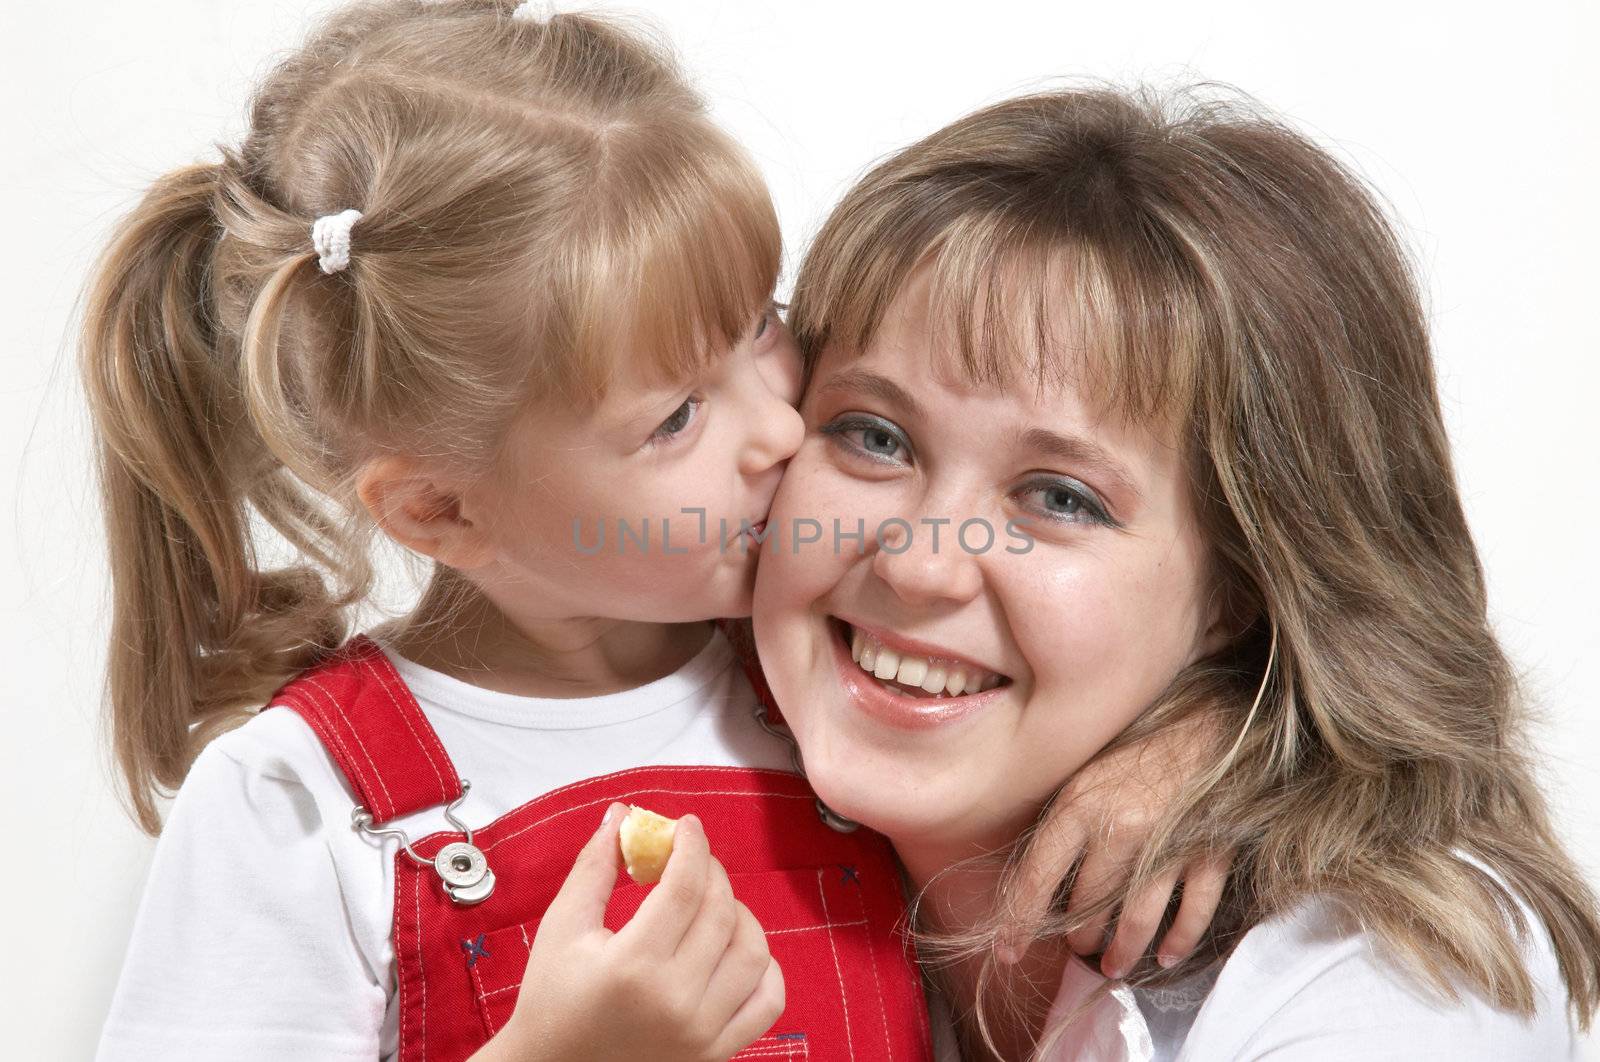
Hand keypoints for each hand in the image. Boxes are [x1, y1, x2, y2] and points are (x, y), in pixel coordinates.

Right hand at [486, 802, 784, 1061]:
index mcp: (632, 966)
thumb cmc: (551, 999)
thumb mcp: (562, 928)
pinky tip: (735, 950)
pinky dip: (764, 968)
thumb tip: (622, 815)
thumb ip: (594, 867)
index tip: (686, 826)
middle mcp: (675, 1001)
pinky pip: (768, 1001)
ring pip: (754, 952)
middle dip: (711, 872)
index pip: (685, 887)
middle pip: (721, 913)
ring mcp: (702, 1033)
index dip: (691, 845)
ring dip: (739, 915)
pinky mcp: (716, 1054)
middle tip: (692, 860)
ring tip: (710, 904)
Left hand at [998, 720, 1234, 978]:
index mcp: (1077, 805)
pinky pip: (1193, 911)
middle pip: (1088, 904)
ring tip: (1112, 964)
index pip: (1036, 877)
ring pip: (1137, 918)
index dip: (1017, 921)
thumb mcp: (1083, 775)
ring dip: (1122, 950)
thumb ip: (1060, 822)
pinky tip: (1165, 956)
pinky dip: (1179, 940)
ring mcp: (1166, 843)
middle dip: (1079, 936)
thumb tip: (1032, 876)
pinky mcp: (1208, 852)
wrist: (1207, 725)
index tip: (1005, 952)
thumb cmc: (1137, 750)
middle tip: (1078, 946)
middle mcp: (1118, 828)